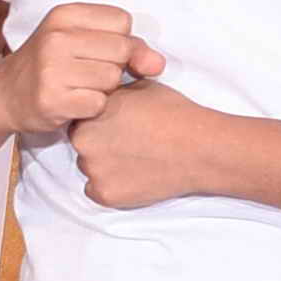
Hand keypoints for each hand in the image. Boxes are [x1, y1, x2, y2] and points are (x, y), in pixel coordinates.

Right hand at [0, 0, 161, 142]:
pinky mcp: (52, 100)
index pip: (122, 21)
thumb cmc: (52, 64)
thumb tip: (158, 65)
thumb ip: (129, 46)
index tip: (96, 50)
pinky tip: (73, 103)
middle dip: (113, 66)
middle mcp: (56, 37)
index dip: (118, 40)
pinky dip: (92, 108)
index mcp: (64, 14)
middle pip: (121, 51)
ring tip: (79, 87)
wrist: (5, 95)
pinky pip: (99, 104)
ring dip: (103, 89)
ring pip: (112, 79)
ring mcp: (51, 69)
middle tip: (87, 72)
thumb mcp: (83, 41)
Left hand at [63, 78, 220, 209]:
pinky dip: (112, 186)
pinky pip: (96, 190)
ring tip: (136, 160)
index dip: (101, 122)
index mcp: (91, 112)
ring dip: (105, 165)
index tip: (121, 126)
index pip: (82, 118)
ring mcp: (93, 169)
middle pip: (83, 144)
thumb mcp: (140, 87)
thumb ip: (114, 92)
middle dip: (100, 143)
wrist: (198, 147)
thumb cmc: (173, 113)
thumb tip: (105, 91)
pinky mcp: (104, 193)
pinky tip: (135, 176)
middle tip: (129, 144)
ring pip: (90, 168)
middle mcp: (84, 141)